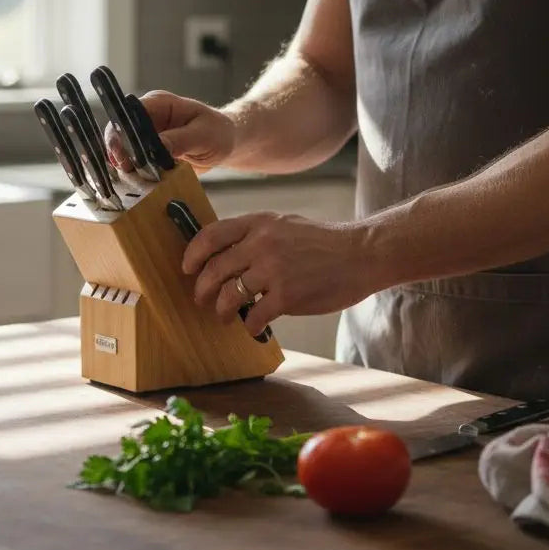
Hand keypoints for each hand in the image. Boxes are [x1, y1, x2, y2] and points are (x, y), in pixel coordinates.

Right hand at [105, 90, 234, 171]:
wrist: (226, 144)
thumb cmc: (218, 132)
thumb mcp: (203, 135)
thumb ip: (179, 140)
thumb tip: (157, 147)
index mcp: (159, 103)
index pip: (130, 114)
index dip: (121, 133)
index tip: (122, 155)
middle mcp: (147, 117)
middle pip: (119, 132)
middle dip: (119, 153)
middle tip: (126, 172)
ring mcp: (145, 136)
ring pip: (122, 150)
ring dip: (124, 166)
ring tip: (129, 181)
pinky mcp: (147, 153)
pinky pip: (133, 163)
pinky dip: (132, 175)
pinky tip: (134, 185)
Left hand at [181, 212, 377, 335]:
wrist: (361, 255)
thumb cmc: (324, 243)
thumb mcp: (286, 225)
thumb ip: (256, 234)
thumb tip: (224, 253)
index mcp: (260, 223)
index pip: (211, 235)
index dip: (192, 254)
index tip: (187, 269)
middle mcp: (262, 244)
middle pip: (214, 270)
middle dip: (201, 290)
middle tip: (201, 299)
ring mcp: (274, 270)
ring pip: (228, 296)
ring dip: (221, 311)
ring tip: (224, 316)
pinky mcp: (287, 296)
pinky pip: (254, 316)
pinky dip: (249, 326)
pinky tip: (254, 326)